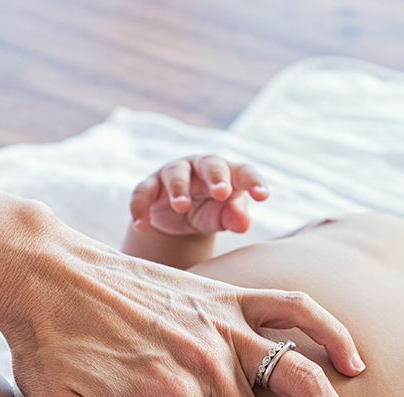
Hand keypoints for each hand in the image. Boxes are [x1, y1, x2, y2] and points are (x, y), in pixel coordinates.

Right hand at [130, 155, 268, 236]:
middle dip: (216, 177)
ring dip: (178, 188)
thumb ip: (234, 217)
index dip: (253, 181)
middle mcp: (201, 167)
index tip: (263, 196)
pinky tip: (142, 225)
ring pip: (175, 174)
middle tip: (221, 192)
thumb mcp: (224, 217)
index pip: (244, 171)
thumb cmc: (212, 212)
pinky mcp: (150, 187)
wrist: (179, 219)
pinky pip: (142, 194)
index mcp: (228, 172)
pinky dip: (140, 208)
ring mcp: (173, 174)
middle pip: (210, 164)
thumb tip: (243, 223)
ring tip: (181, 206)